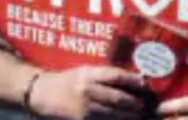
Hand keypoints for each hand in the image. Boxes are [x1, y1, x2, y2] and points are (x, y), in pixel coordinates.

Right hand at [30, 66, 147, 119]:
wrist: (42, 93)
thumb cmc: (68, 81)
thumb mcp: (85, 72)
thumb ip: (105, 76)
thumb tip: (131, 80)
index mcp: (90, 74)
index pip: (117, 76)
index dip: (134, 81)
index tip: (145, 85)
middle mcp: (87, 89)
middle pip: (117, 98)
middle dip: (133, 103)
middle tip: (143, 105)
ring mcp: (83, 107)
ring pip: (112, 113)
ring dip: (127, 116)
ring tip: (137, 116)